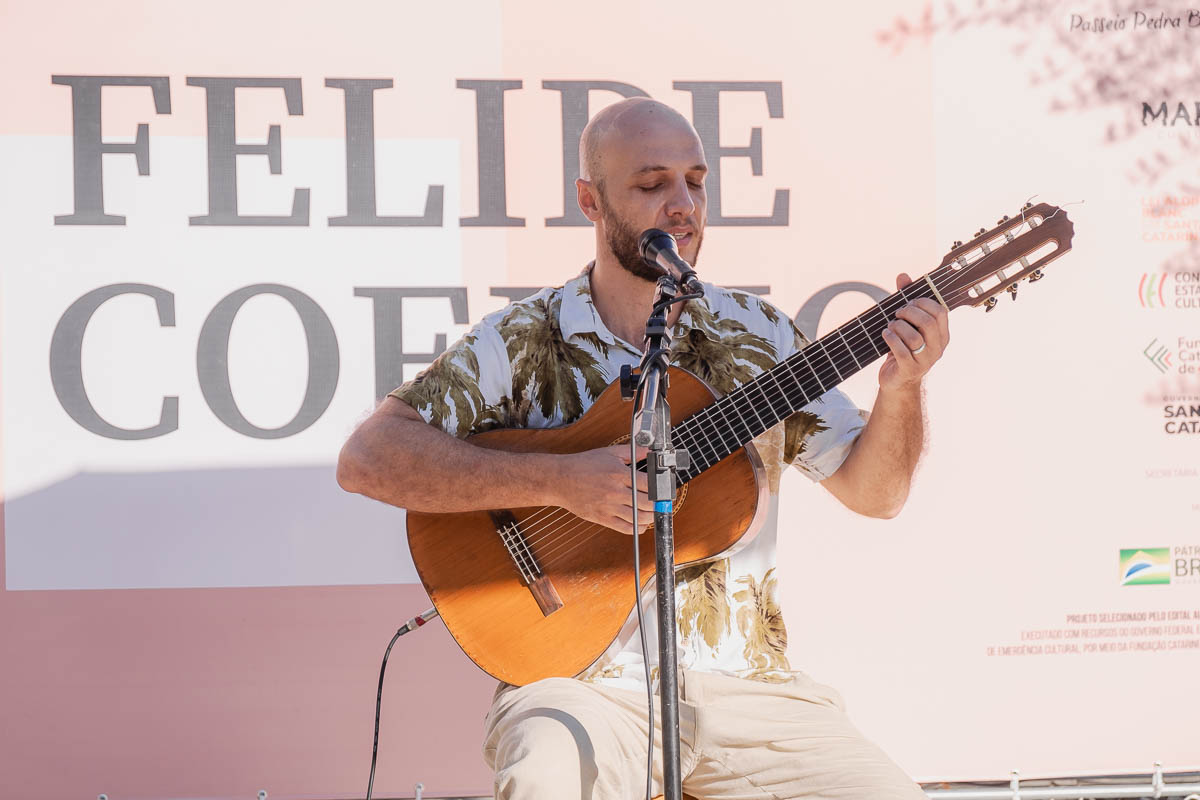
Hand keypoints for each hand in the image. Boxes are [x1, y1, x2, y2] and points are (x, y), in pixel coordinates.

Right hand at [552, 445, 652, 534]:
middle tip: (660, 501)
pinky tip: (640, 523)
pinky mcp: (602, 518)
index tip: (664, 488)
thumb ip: (632, 452)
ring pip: (639, 518)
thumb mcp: (609, 453)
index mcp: (619, 474)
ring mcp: (608, 507)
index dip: (661, 487)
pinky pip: (625, 528)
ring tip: (651, 512)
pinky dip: (637, 528)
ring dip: (650, 517)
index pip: (649, 484)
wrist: (561, 480)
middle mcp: (615, 491)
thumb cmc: (583, 465)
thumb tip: (649, 450)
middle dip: (658, 504)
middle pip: (648, 503)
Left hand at [878, 273, 949, 391]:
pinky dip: (890, 339)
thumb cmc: (903, 347)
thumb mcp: (906, 323)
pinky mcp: (910, 370)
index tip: (908, 303)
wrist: (896, 380)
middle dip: (908, 313)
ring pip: (914, 337)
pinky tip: (885, 334)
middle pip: (927, 322)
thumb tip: (902, 276)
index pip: (940, 311)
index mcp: (942, 334)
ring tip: (890, 327)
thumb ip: (905, 299)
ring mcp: (925, 360)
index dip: (922, 302)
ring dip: (897, 327)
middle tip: (897, 314)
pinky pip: (901, 351)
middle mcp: (938, 347)